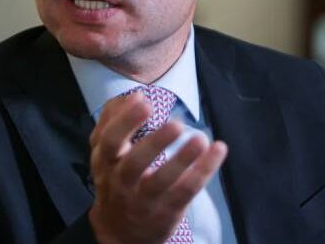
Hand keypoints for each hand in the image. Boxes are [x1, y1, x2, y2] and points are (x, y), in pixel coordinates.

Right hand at [88, 92, 227, 243]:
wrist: (119, 233)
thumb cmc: (117, 180)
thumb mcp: (106, 153)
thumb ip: (114, 121)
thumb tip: (134, 94)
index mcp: (106, 162)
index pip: (109, 142)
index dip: (125, 122)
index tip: (143, 101)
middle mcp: (122, 182)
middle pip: (133, 164)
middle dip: (154, 143)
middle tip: (176, 124)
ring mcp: (144, 200)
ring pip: (160, 182)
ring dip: (182, 160)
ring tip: (200, 138)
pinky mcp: (167, 211)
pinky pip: (185, 192)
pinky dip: (202, 171)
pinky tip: (217, 151)